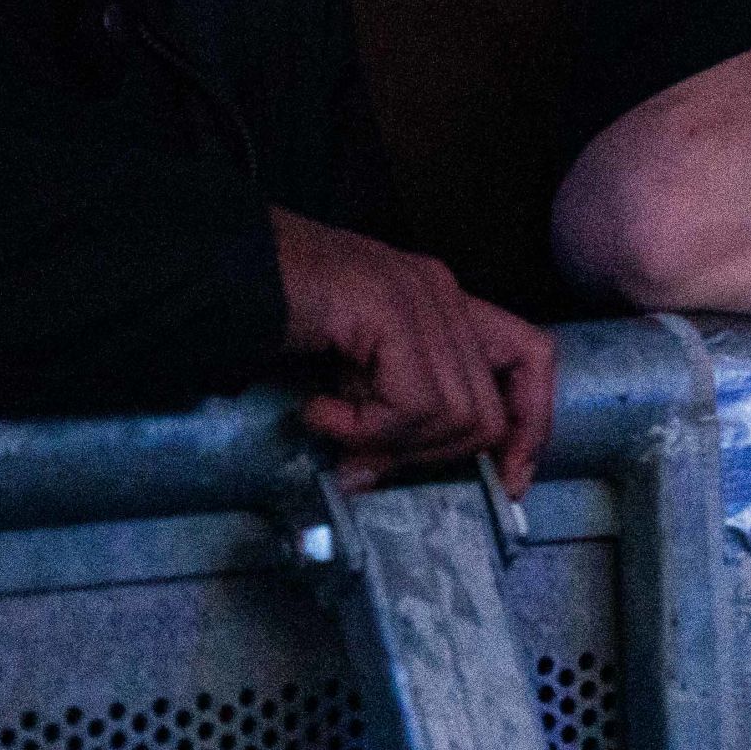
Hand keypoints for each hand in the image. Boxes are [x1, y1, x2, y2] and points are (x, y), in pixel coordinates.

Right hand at [270, 208, 556, 492]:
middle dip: (431, 455)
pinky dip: (362, 428)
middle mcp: (443, 292)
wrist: (217, 269)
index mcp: (443, 301)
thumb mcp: (347, 373)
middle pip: (488, 410)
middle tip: (364, 459)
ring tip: (331, 422)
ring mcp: (420, 297)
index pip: (533, 359)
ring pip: (454, 416)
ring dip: (386, 440)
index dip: (531, 424)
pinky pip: (412, 406)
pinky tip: (317, 410)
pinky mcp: (391, 311)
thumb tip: (374, 477)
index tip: (504, 480)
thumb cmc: (272, 317)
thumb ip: (385, 413)